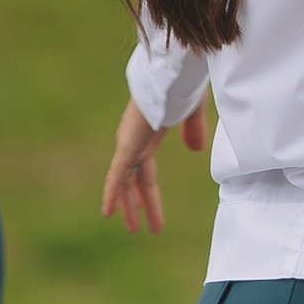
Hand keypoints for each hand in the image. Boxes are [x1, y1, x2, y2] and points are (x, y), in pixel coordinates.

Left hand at [100, 95, 207, 233]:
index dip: (148, 192)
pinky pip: (117, 176)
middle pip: (134, 180)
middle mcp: (135, 140)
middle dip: (138, 204)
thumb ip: (193, 130)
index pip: (145, 170)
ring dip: (128, 207)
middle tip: (138, 228)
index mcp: (148, 133)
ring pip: (125, 183)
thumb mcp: (191, 111)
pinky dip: (112, 194)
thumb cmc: (182, 84)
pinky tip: (108, 213)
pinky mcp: (128, 145)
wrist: (172, 74)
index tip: (148, 208)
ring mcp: (130, 143)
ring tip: (132, 229)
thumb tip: (195, 149)